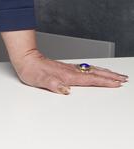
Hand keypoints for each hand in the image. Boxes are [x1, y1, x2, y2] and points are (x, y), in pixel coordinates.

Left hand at [13, 49, 128, 93]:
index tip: (117, 83)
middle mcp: (70, 71)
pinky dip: (96, 71)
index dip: (104, 82)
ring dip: (105, 73)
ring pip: (92, 70)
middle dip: (110, 76)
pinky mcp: (66, 68)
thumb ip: (52, 84)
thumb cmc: (31, 70)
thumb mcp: (39, 80)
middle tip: (123, 78)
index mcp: (67, 76)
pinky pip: (86, 70)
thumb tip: (65, 90)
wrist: (25, 59)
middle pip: (95, 73)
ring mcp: (69, 69)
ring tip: (116, 75)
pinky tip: (97, 72)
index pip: (90, 79)